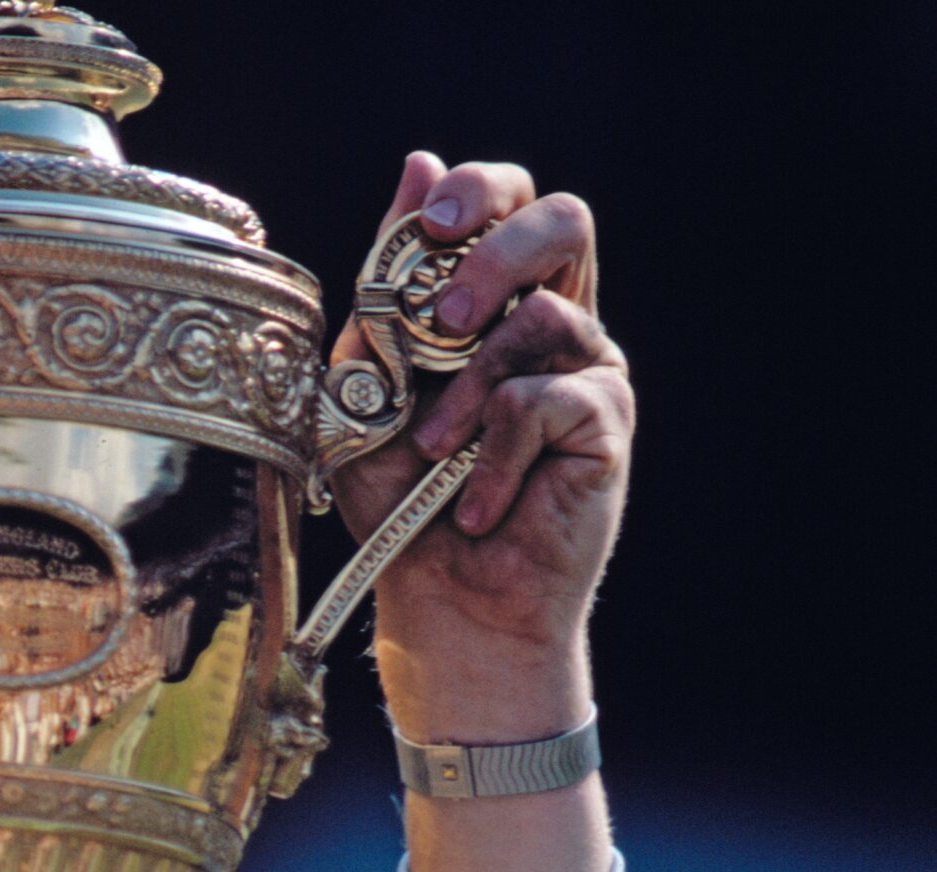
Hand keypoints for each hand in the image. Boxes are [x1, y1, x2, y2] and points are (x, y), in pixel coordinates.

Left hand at [330, 153, 632, 740]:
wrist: (446, 604)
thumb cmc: (403, 504)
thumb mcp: (368, 390)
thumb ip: (387, 294)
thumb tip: (418, 163)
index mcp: (498, 306)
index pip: (510, 202)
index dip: (478, 190)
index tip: (428, 219)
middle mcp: (556, 326)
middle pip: (562, 219)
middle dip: (497, 246)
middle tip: (446, 311)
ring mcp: (590, 372)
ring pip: (547, 311)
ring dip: (469, 385)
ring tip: (434, 453)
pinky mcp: (607, 424)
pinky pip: (546, 398)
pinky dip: (494, 454)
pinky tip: (474, 504)